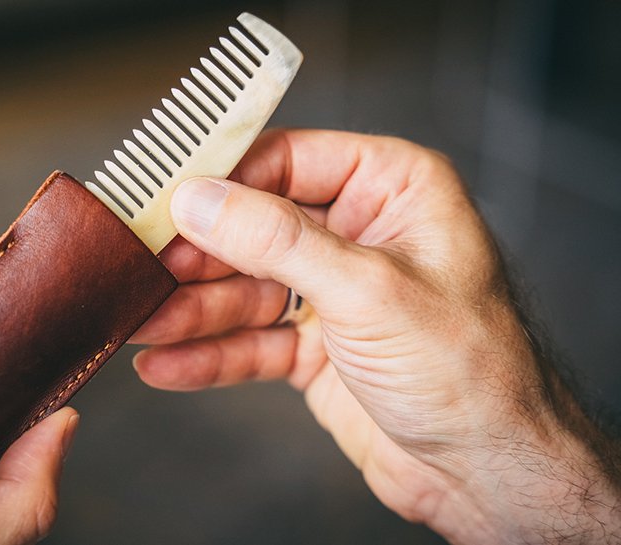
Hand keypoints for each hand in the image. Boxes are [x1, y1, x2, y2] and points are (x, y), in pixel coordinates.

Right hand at [131, 129, 620, 543]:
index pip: (288, 159)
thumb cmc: (469, 371)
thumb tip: (199, 200)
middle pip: (254, 226)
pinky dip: (209, 354)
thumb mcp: (367, 290)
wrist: (488, 474)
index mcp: (392, 190)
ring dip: (192, 310)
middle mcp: (359, 233)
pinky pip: (251, 341)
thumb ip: (276, 241)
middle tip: (144, 269)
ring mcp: (333, 292)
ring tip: (144, 324)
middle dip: (198, 255)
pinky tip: (166, 364)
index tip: (167, 197)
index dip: (225, 178)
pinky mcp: (315, 347)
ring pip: (245, 287)